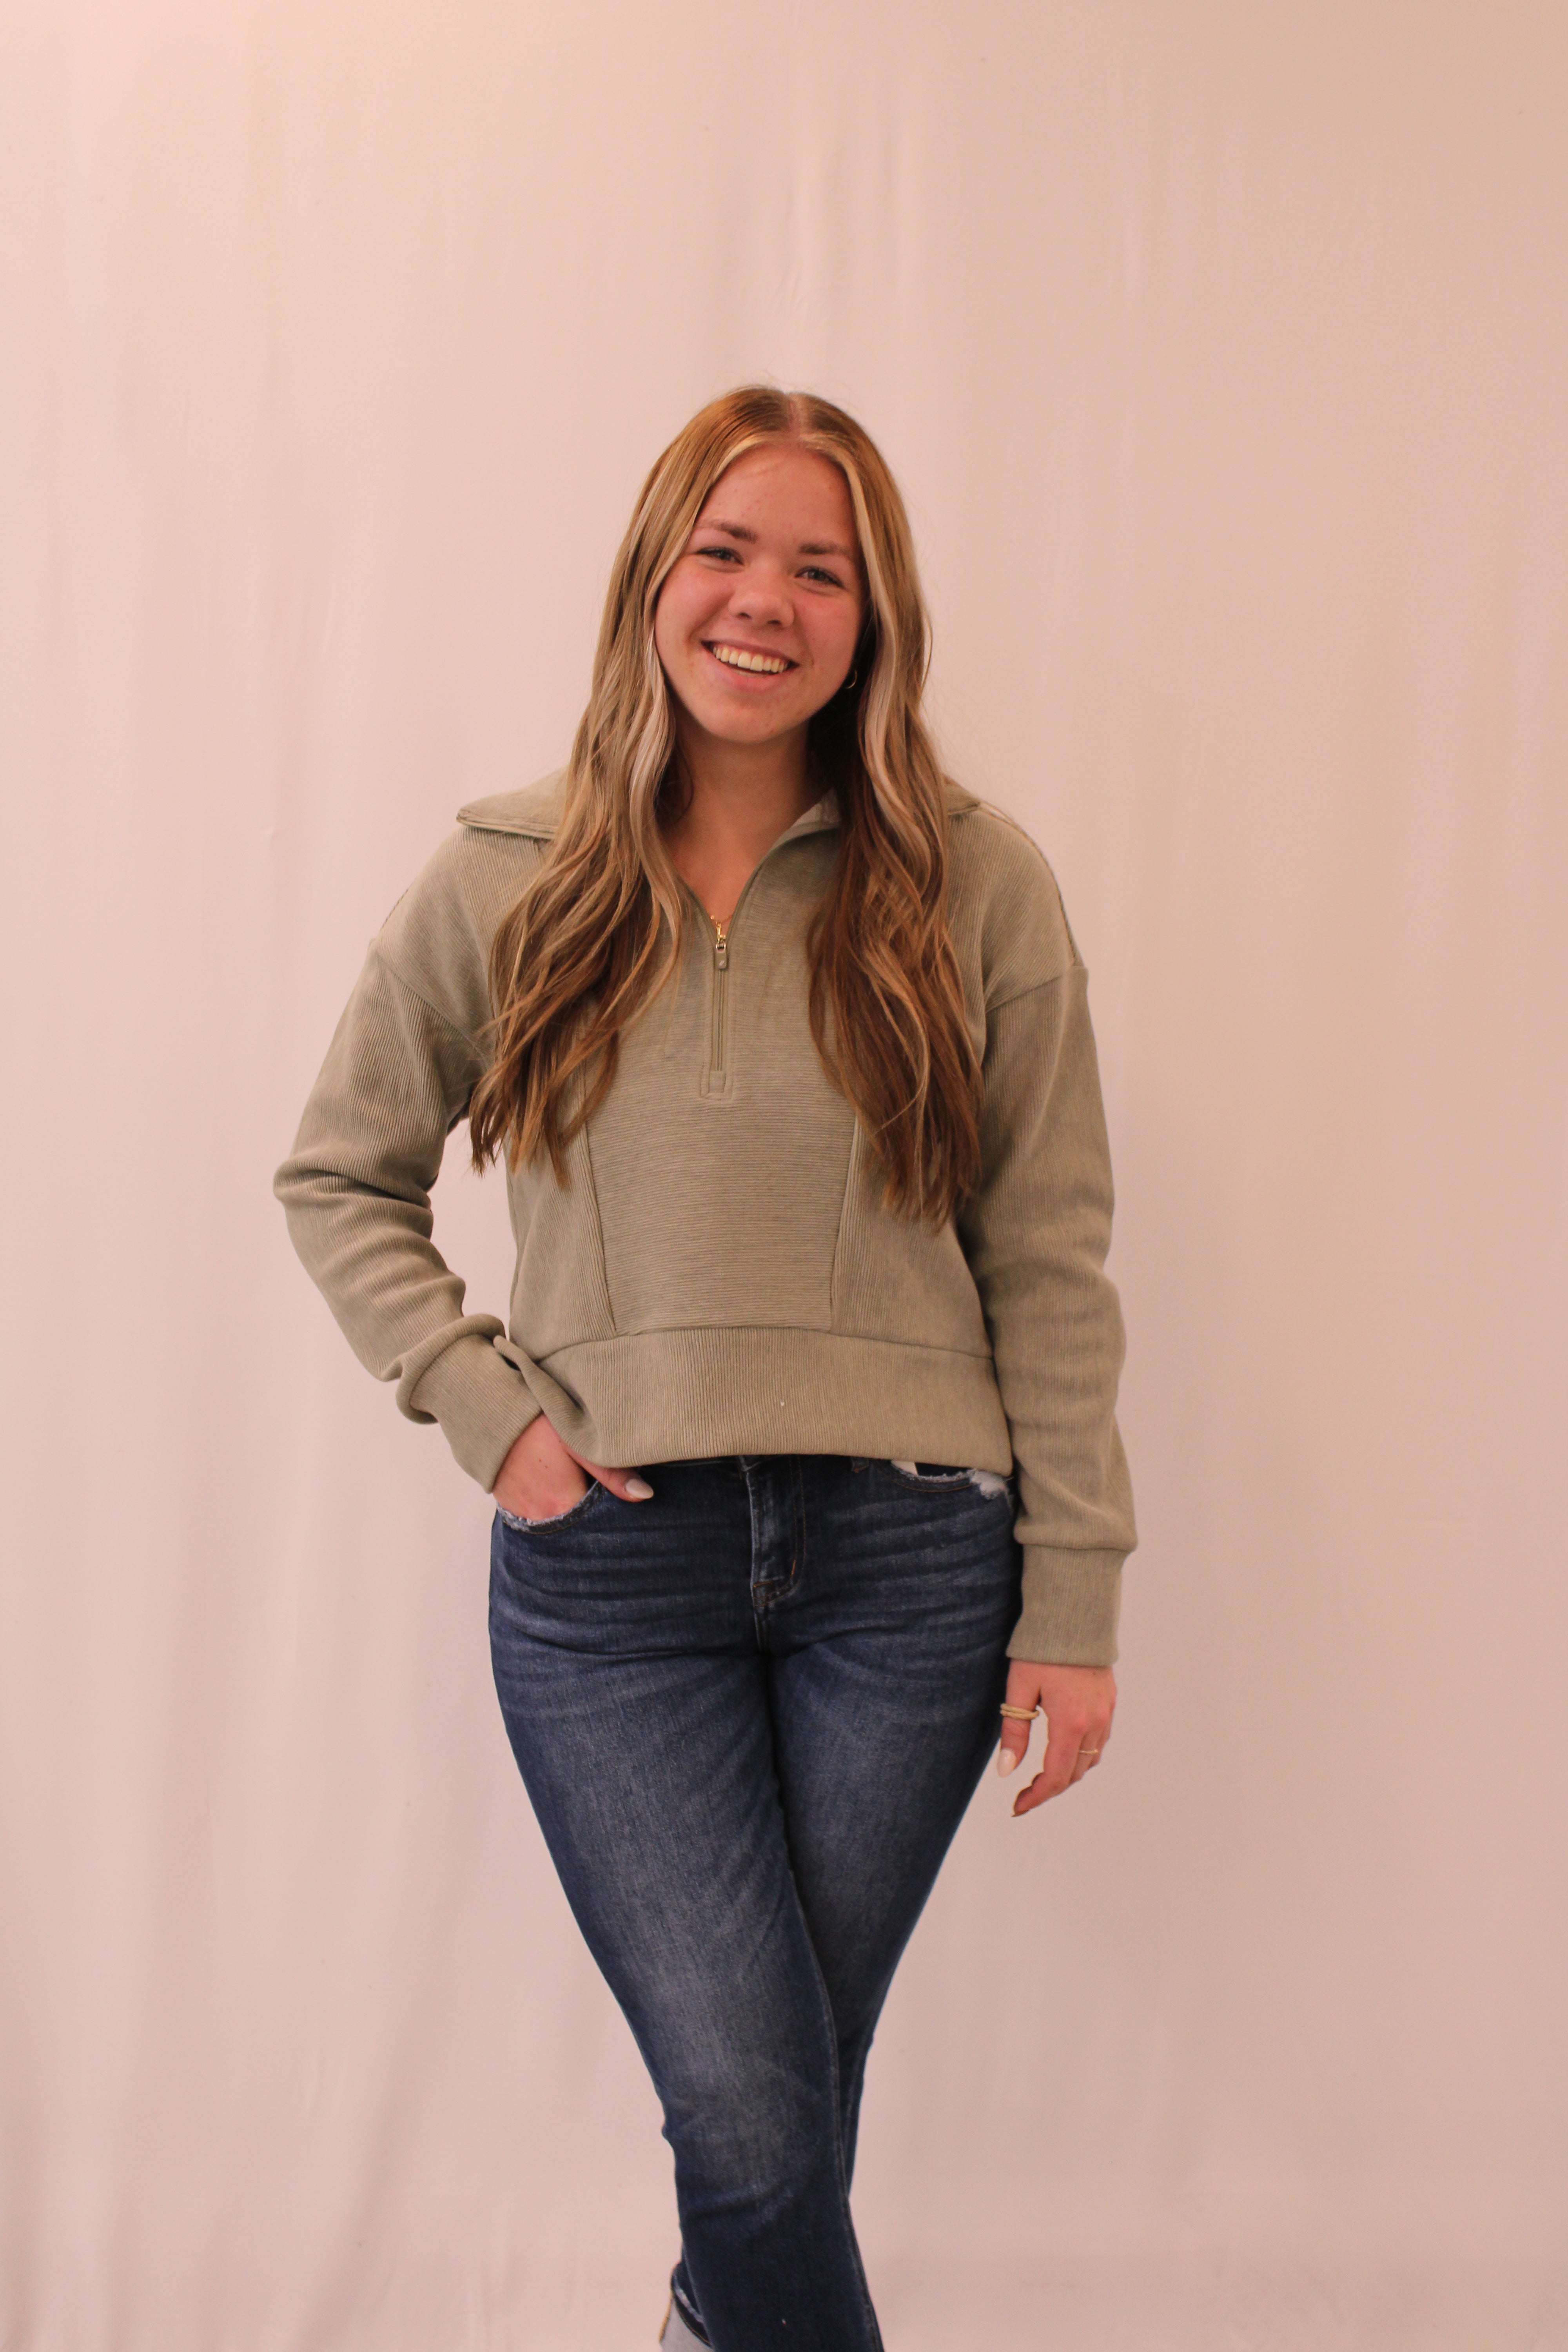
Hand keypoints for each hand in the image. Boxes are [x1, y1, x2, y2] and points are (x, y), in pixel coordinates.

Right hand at [491, 1414, 653, 1520]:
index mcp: (563, 1503)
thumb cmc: (535, 1421)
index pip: (599, 1524)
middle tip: (599, 1489)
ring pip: (556, 1521)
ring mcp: (522, 1513)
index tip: (621, 1502)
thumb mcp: (577, 1441)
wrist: (486, 1411)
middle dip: (591, 1514)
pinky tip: (553, 1484)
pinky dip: (548, 1505)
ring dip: (569, 1509)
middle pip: (577, 1525)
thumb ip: (612, 1472)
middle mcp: (541, 1517)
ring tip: (575, 1484)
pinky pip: (536, 1514)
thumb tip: (645, 1495)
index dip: (612, 1513)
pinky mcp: (508, 1505)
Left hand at [996, 1660, 1115, 1816]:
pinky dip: (1082, 1756)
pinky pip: (1099, 1742)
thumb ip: (1014, 1731)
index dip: (1037, 1797)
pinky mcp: (1109, 1702)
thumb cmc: (1042, 1649)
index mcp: (1071, 1723)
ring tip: (1042, 1776)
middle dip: (1050, 1789)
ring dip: (1068, 1774)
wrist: (1075, 1615)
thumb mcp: (1019, 1688)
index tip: (1017, 1807)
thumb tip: (1007, 1771)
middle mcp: (1095, 1723)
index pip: (1056, 1776)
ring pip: (1090, 1761)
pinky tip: (1064, 1750)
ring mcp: (1106, 1713)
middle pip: (1075, 1774)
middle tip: (1024, 1794)